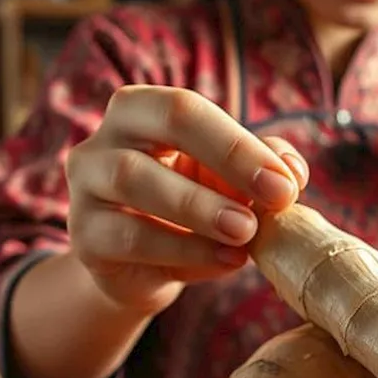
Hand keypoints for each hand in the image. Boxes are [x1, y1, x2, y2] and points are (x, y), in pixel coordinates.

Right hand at [66, 85, 308, 314]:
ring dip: (201, 207)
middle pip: (162, 124)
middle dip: (227, 159)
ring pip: (135, 180)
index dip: (240, 142)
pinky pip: (131, 237)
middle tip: (276, 199)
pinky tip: (227, 259)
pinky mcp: (84, 237)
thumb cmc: (191, 209)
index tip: (288, 183)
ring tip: (247, 233)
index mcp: (142, 111)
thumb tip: (293, 171)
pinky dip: (186, 249)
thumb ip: (263, 167)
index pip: (187, 107)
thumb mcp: (230, 184)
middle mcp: (104, 138)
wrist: (145, 270)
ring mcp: (85, 187)